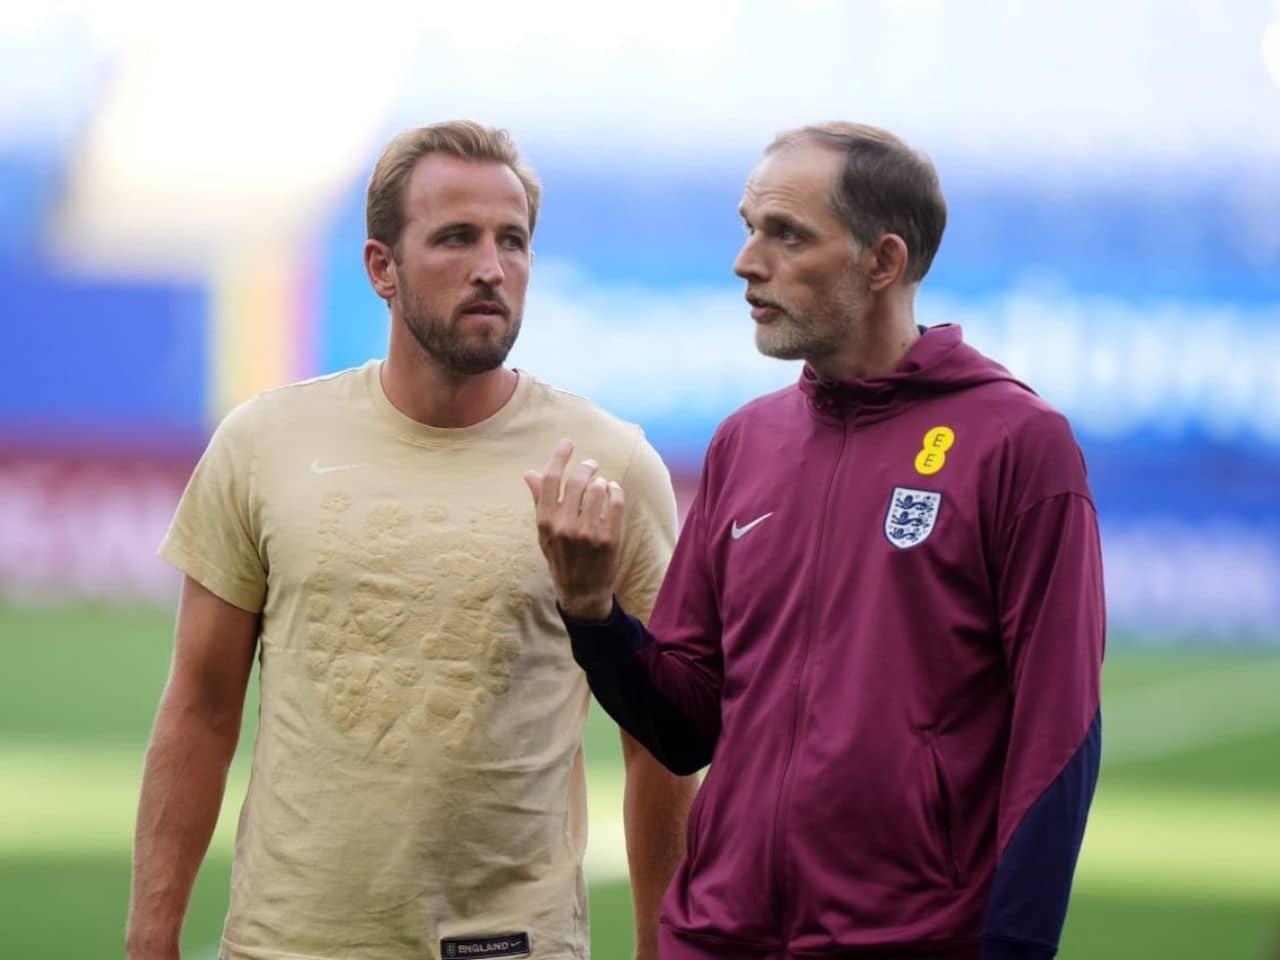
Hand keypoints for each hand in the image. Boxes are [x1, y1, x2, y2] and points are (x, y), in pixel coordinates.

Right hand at [524, 438, 624, 620]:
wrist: (582, 592)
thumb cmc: (561, 559)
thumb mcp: (544, 533)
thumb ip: (539, 501)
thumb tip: (529, 473)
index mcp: (546, 521)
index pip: (551, 480)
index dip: (559, 457)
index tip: (567, 443)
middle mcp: (566, 525)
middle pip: (577, 480)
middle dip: (586, 467)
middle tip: (591, 465)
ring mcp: (589, 532)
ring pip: (598, 488)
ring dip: (601, 481)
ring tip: (601, 484)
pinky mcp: (610, 537)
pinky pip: (616, 501)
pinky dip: (615, 491)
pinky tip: (612, 491)